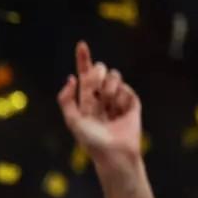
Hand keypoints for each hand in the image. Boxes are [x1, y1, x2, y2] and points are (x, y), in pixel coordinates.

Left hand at [56, 41, 140, 164]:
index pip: (84, 75)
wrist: (114, 153)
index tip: (81, 44)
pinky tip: (120, 111)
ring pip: (114, 76)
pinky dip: (122, 97)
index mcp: (85, 100)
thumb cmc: (91, 140)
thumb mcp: (72, 120)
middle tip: (96, 90)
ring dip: (109, 87)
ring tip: (108, 103)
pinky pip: (126, 89)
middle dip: (97, 75)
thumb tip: (70, 78)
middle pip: (100, 70)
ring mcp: (117, 99)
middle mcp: (101, 97)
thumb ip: (66, 99)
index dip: (83, 60)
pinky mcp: (132, 103)